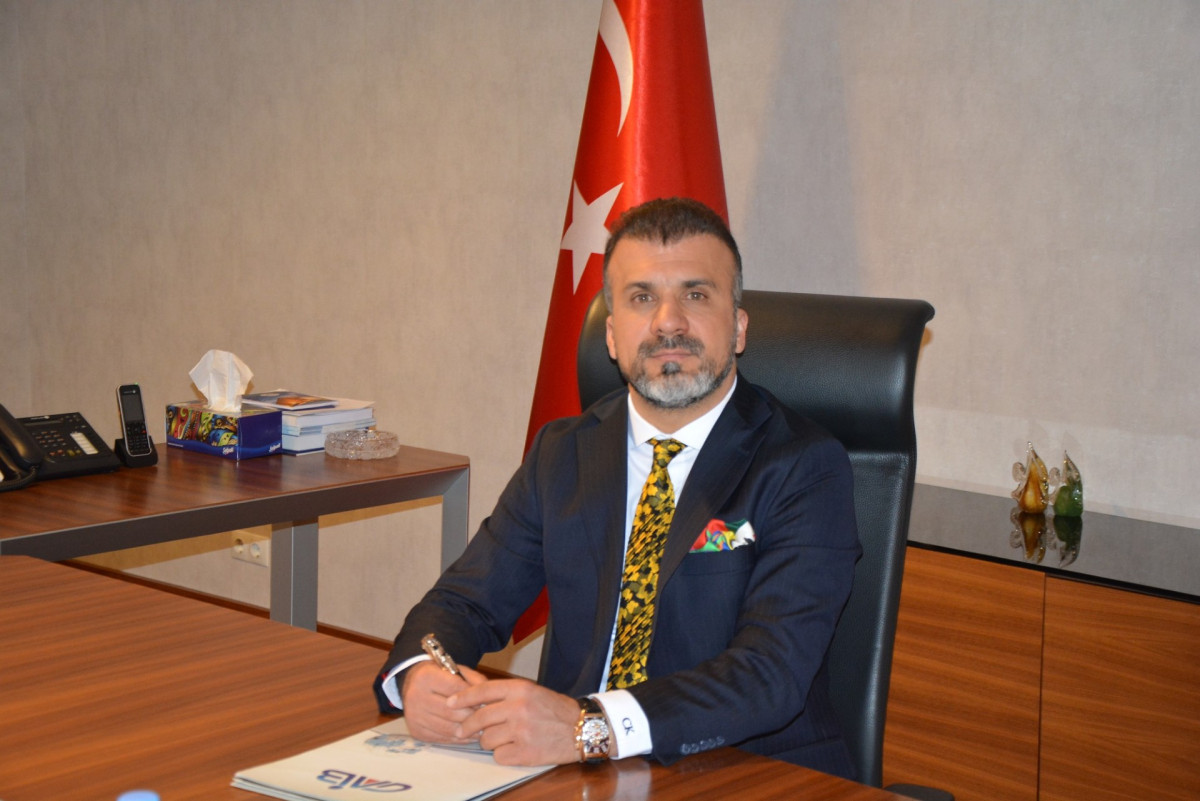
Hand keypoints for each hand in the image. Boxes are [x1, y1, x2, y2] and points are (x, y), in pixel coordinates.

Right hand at [400, 660, 484, 743]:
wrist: (412, 683)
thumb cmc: (439, 675)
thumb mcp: (455, 669)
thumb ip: (474, 680)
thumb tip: (488, 699)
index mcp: (426, 677)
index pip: (456, 689)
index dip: (473, 698)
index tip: (487, 702)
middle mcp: (416, 696)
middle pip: (451, 712)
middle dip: (472, 716)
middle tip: (486, 719)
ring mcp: (414, 716)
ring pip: (447, 728)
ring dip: (467, 731)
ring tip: (482, 729)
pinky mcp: (415, 731)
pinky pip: (441, 738)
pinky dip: (458, 739)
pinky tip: (469, 736)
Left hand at [447, 670, 580, 765]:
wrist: (582, 728)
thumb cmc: (554, 710)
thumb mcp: (531, 692)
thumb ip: (504, 694)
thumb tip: (470, 692)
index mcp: (520, 689)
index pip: (483, 691)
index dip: (463, 697)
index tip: (450, 703)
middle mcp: (519, 708)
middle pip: (480, 718)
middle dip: (468, 726)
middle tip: (463, 730)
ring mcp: (522, 731)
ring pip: (487, 739)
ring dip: (491, 741)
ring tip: (506, 738)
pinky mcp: (525, 753)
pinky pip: (499, 756)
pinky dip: (504, 754)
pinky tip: (517, 748)